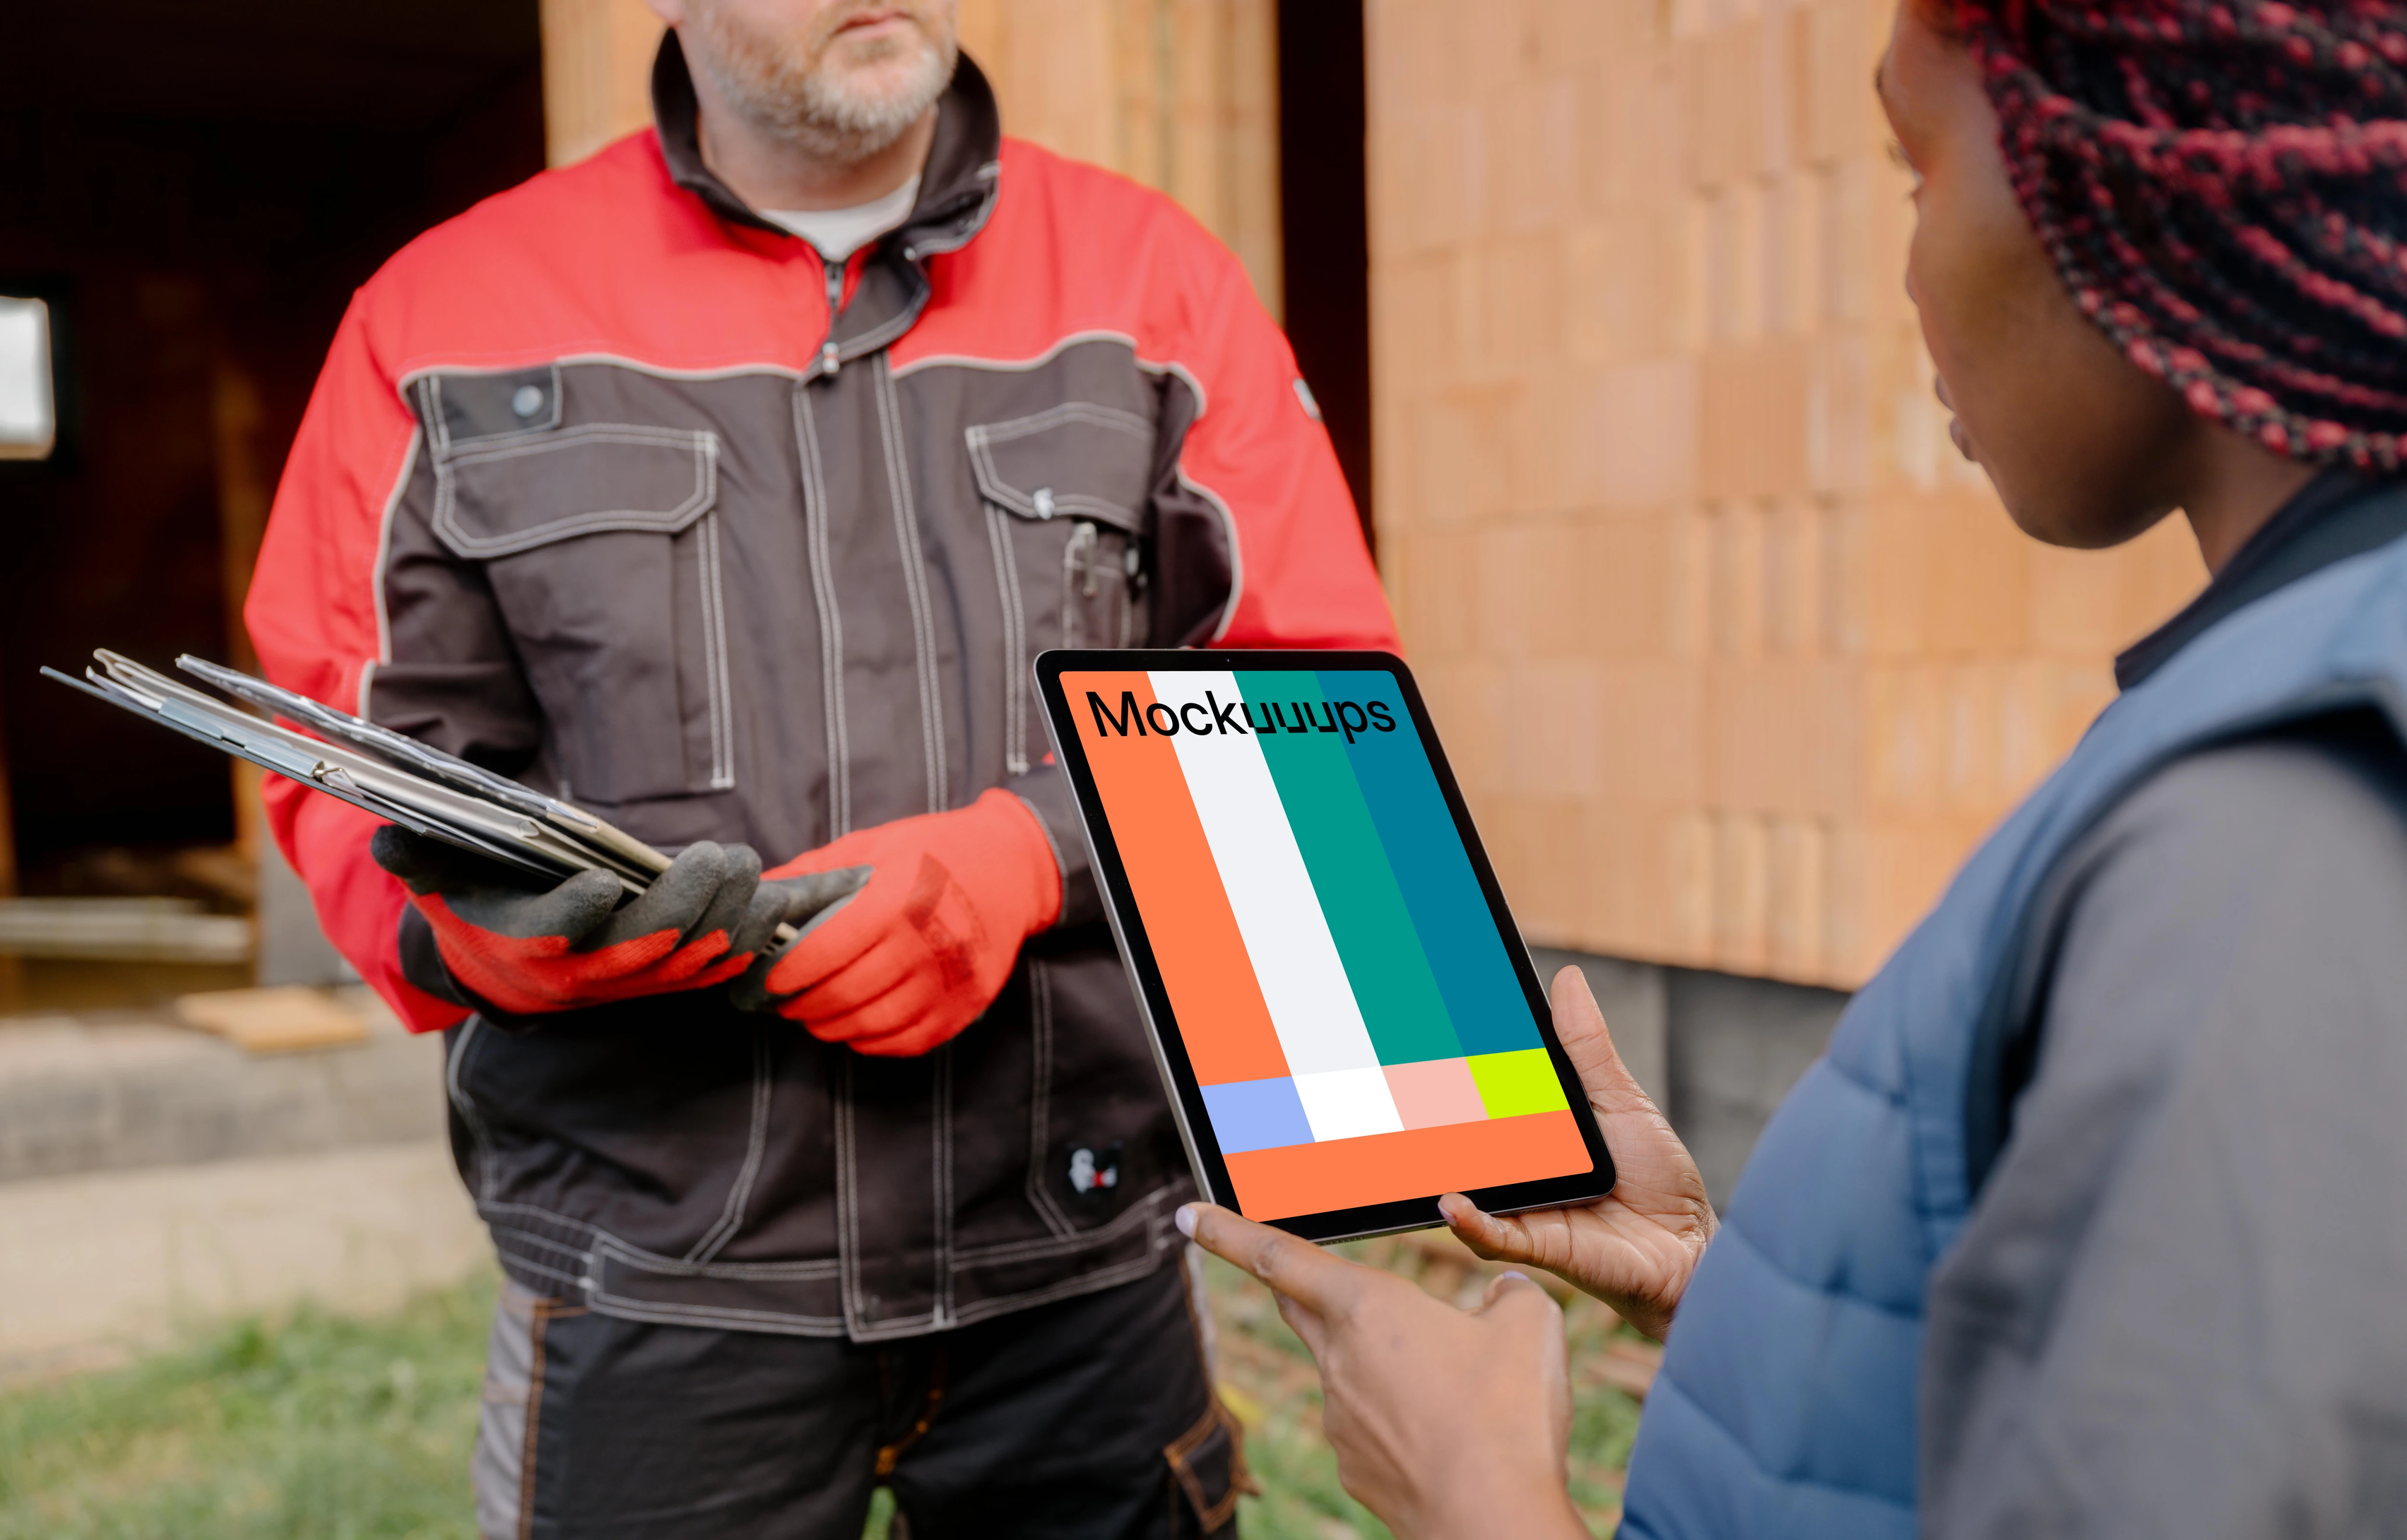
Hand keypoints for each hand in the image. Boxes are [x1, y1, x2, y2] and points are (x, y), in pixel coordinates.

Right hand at [373, 826, 830, 1015]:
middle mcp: (576, 979)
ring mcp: (625, 985)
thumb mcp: (434, 873)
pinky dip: (746, 944)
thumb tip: (391, 835)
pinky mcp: (660, 983)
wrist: (500, 967)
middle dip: (684, 905)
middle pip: (639, 952)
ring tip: (751, 872)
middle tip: (718, 856)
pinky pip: (712, 972)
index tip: (607, 882)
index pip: (549, 940)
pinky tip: (772, 906)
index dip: (577, 916)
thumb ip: (416, 853)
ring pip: (686, 963)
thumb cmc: (472, 900)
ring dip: (727, 920)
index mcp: (518, 949)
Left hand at [734, 789, 1061, 1056]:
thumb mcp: (871, 846)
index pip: (825, 952)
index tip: (767, 979)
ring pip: (871, 1025)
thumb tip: (754, 897)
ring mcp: (949, 982)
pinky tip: (855, 1024)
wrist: (1011, 868)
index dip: (787, 973)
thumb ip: (811, 874)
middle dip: (802, 1005)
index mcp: (896, 902)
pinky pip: (906, 1041)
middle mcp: (926, 947)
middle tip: (783, 1002)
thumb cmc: (932, 852)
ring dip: (831, 1027)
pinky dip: (871, 1040)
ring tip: (814, 1013)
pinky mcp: (964, 1007)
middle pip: (844, 996)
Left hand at [1179, 1203, 1588, 1539]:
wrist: (1491, 1521)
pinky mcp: (1353, 1467)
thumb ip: (1508, 1295)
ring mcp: (1340, 1418)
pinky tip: (1447, 1435)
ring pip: (1348, 1370)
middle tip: (1297, 1271)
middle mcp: (1338, 1359)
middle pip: (1300, 1307)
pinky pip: (1369, 1425)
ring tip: (1453, 1388)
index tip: (1189, 1214)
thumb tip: (1503, 1295)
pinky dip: (1398, 1419)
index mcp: (1366, 1308)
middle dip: (1295, 1284)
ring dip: (1381, 1365)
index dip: (1228, 1231)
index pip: (1279, 1256)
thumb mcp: (1530, 1325)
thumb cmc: (1507, 1416)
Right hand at [1439, 966, 1713, 1339]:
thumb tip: (1567, 979)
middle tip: (1400, 1078)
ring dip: (1440, 1167)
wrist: (1693, 1247)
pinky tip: (1451, 1203)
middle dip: (1431, 1112)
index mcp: (1537, 1130)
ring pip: (1470, 1186)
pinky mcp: (1539, 1243)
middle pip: (1467, 1138)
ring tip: (1409, 1141)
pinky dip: (1470, 1221)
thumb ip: (1587, 1048)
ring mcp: (1525, 1206)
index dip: (1454, 1065)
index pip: (1486, 1093)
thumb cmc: (1659, 1177)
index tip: (1425, 1025)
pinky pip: (1494, 1234)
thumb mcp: (1622, 1100)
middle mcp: (1522, 1168)